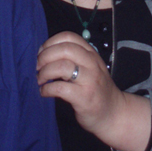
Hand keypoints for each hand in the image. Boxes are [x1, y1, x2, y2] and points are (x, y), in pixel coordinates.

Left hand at [37, 31, 150, 150]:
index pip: (69, 36)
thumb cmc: (95, 89)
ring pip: (62, 66)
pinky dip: (47, 89)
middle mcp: (92, 63)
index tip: (41, 52)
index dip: (50, 42)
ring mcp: (90, 80)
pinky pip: (60, 88)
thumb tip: (42, 54)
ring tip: (40, 79)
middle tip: (37, 66)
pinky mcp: (85, 98)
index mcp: (91, 53)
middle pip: (64, 49)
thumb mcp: (88, 67)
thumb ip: (72, 58)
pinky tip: (44, 92)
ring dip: (44, 72)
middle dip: (45, 56)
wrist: (114, 114)